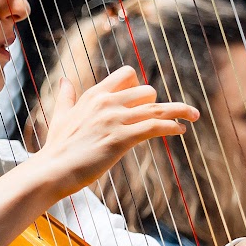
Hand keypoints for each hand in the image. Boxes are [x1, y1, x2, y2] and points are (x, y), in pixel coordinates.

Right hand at [30, 65, 198, 199]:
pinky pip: (155, 127)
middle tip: (170, 115)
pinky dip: (171, 127)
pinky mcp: (121, 138)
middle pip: (146, 90)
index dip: (139, 86)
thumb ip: (66, 97)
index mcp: (94, 95)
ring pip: (156, 108)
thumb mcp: (60, 116)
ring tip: (194, 115)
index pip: (127, 74)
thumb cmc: (56, 148)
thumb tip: (65, 80)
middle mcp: (106, 102)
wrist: (51, 171)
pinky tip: (181, 130)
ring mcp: (114, 119)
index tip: (147, 99)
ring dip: (179, 111)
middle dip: (158, 104)